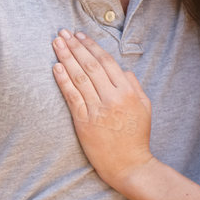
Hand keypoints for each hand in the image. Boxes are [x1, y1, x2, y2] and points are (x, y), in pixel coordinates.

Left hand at [51, 30, 154, 187]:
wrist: (129, 165)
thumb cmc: (136, 136)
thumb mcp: (144, 107)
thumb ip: (134, 85)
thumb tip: (122, 69)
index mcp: (128, 92)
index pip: (106, 62)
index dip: (91, 46)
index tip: (79, 35)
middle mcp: (112, 98)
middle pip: (90, 66)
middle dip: (75, 47)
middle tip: (62, 33)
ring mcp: (97, 110)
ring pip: (79, 78)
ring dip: (66, 58)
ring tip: (56, 43)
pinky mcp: (84, 123)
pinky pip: (72, 97)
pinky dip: (63, 80)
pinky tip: (55, 67)